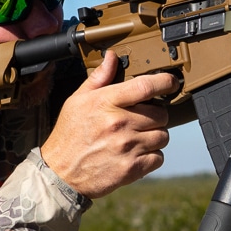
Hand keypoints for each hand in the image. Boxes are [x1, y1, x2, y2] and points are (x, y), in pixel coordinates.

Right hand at [40, 51, 177, 198]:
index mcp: (106, 103)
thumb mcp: (77, 100)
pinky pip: (158, 158)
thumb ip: (99, 78)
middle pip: (161, 114)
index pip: (146, 86)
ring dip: (155, 136)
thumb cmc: (69, 135)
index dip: (165, 82)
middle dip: (156, 115)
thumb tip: (112, 57)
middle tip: (143, 119)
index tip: (170, 82)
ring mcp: (127, 147)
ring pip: (163, 136)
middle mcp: (119, 123)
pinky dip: (152, 156)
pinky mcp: (131, 168)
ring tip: (139, 137)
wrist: (60, 173)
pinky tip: (137, 153)